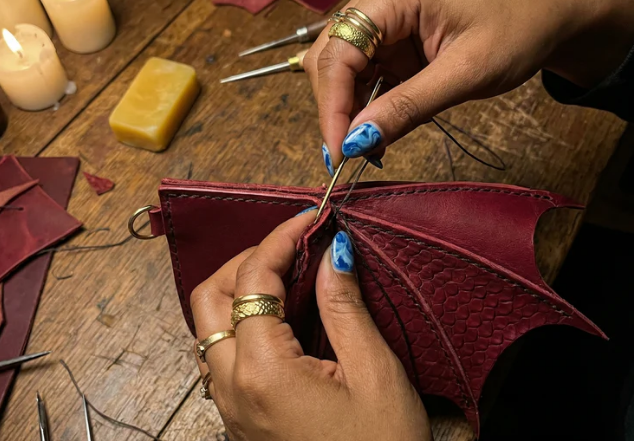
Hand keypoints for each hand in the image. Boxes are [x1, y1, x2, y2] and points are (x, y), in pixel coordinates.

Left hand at [190, 210, 431, 440]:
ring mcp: (228, 405)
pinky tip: (279, 315)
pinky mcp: (238, 415)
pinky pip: (222, 353)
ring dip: (240, 288)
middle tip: (291, 246)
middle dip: (247, 259)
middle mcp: (231, 387)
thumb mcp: (374, 373)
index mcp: (262, 372)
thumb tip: (333, 253)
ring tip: (286, 274)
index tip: (309, 219)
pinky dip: (242, 319)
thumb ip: (345, 306)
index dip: (280, 238)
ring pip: (209, 326)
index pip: (254, 280)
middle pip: (210, 298)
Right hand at [304, 0, 633, 172]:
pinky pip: (365, 79)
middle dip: (335, 109)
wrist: (546, 16)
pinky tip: (377, 132)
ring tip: (365, 148)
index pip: (339, 49)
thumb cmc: (518, 28)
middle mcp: (381, 6)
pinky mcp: (393, 47)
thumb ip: (409, 105)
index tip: (340, 150)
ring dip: (348, 112)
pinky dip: (367, 110)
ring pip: (342, 72)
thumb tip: (357, 141)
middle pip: (331, 59)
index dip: (332, 103)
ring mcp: (385, 28)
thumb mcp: (466, 71)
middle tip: (348, 154)